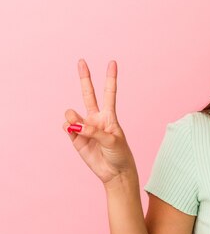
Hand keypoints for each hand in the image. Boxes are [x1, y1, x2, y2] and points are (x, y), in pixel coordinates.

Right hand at [63, 59, 136, 186]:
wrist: (115, 172)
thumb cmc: (119, 155)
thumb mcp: (112, 141)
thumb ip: (93, 131)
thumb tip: (73, 124)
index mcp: (109, 117)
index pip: (109, 93)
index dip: (110, 78)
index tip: (112, 62)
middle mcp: (96, 119)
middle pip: (88, 94)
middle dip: (85, 78)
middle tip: (81, 61)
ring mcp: (85, 127)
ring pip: (72, 114)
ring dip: (72, 117)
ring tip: (78, 127)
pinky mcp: (75, 138)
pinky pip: (67, 127)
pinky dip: (69, 128)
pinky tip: (74, 133)